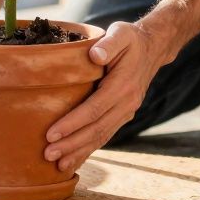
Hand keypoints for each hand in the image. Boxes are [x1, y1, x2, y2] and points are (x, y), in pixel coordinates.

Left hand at [44, 21, 164, 172]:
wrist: (152, 49)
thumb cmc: (130, 40)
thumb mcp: (121, 33)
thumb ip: (108, 43)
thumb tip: (95, 54)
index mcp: (123, 85)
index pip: (94, 109)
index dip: (72, 123)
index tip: (51, 133)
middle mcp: (127, 103)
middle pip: (96, 129)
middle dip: (71, 144)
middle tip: (48, 154)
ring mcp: (126, 112)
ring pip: (101, 137)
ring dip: (79, 152)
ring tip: (58, 165)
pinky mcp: (122, 116)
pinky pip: (105, 136)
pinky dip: (89, 150)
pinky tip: (74, 161)